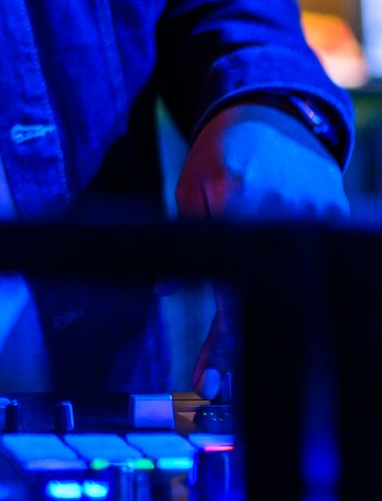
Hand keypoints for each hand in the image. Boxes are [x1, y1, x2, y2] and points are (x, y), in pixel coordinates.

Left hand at [177, 100, 348, 393]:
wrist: (274, 111)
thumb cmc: (223, 148)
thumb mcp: (191, 186)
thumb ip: (184, 234)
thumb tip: (166, 291)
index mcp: (241, 200)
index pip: (231, 285)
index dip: (219, 341)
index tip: (207, 378)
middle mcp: (284, 212)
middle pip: (268, 300)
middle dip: (241, 351)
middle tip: (220, 389)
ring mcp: (316, 216)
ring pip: (294, 288)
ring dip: (273, 326)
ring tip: (242, 368)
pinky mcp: (335, 217)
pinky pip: (314, 265)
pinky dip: (297, 291)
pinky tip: (287, 319)